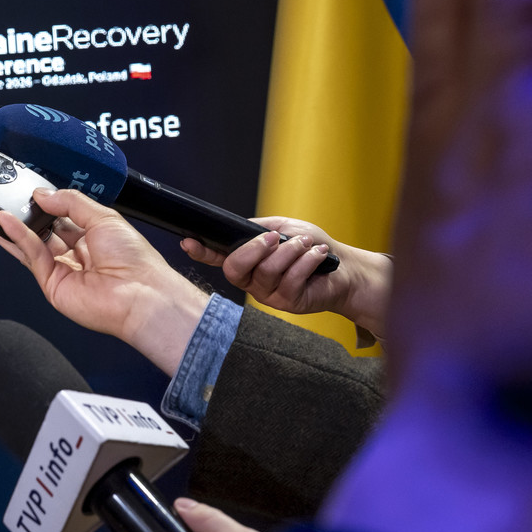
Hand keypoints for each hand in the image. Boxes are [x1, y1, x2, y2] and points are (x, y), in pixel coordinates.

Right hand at [0, 189, 210, 374]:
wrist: (140, 294)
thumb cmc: (134, 260)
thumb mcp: (103, 216)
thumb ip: (70, 202)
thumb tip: (42, 194)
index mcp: (93, 236)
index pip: (62, 216)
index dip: (47, 203)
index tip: (30, 189)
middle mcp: (77, 253)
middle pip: (44, 230)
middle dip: (27, 214)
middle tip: (10, 195)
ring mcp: (63, 269)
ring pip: (32, 244)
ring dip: (13, 225)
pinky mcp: (51, 284)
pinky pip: (31, 255)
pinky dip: (17, 237)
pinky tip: (5, 221)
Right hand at [181, 217, 390, 339]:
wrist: (343, 267)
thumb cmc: (311, 246)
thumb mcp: (282, 227)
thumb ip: (259, 228)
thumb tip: (242, 229)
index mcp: (247, 259)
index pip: (217, 257)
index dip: (201, 251)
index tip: (188, 241)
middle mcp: (251, 279)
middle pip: (234, 268)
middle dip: (255, 249)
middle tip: (275, 238)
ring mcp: (267, 294)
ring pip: (266, 272)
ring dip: (289, 252)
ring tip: (306, 244)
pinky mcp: (287, 303)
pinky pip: (290, 281)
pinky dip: (306, 262)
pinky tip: (318, 256)